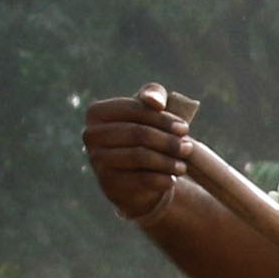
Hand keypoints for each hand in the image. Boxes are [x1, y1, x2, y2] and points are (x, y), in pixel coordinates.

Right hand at [82, 86, 198, 223]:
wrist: (133, 175)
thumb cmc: (143, 134)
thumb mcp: (149, 110)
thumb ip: (153, 94)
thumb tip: (156, 103)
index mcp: (97, 112)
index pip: (134, 110)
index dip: (163, 119)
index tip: (185, 128)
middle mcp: (91, 135)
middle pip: (138, 134)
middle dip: (168, 141)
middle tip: (188, 147)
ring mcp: (97, 160)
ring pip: (140, 157)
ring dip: (167, 161)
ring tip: (183, 164)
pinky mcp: (109, 183)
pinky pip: (140, 179)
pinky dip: (161, 179)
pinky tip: (173, 179)